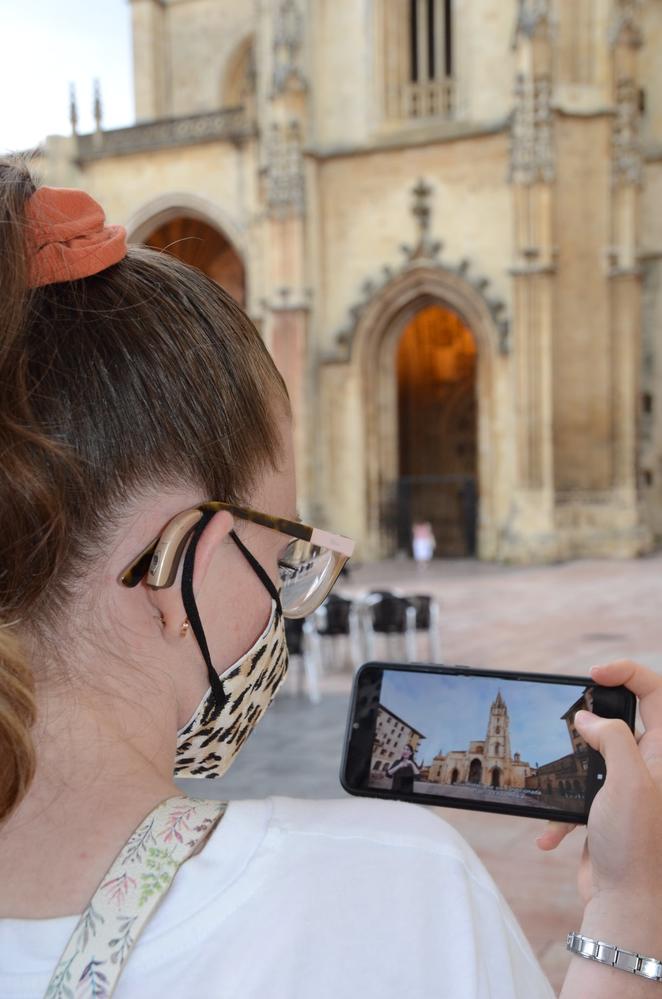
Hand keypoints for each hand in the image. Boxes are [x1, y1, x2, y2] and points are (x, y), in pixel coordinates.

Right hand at [537, 660, 661, 907]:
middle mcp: (650, 765)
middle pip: (620, 719)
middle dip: (589, 720)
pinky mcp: (606, 810)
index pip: (656, 692)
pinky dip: (560, 813)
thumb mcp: (628, 781)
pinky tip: (551, 835)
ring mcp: (627, 787)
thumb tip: (589, 719)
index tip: (594, 674)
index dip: (627, 673)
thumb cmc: (637, 846)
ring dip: (566, 773)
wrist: (628, 907)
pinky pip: (577, 796)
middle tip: (568, 723)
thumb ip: (612, 738)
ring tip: (555, 787)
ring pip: (592, 756)